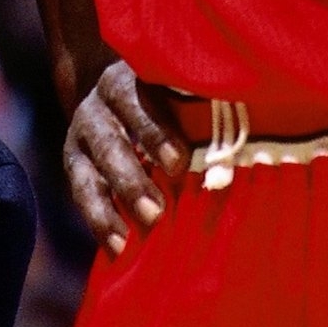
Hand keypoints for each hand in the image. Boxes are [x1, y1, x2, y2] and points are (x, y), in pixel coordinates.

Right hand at [62, 60, 187, 256]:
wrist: (117, 91)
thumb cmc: (170, 93)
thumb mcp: (180, 88)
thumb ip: (202, 106)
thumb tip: (252, 133)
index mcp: (130, 79)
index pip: (138, 99)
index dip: (156, 131)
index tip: (178, 163)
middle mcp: (100, 104)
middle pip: (110, 140)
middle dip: (132, 178)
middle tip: (156, 212)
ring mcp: (83, 133)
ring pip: (91, 170)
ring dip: (110, 207)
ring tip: (129, 239)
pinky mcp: (74, 162)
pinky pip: (81, 193)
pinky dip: (99, 221)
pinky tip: (116, 247)